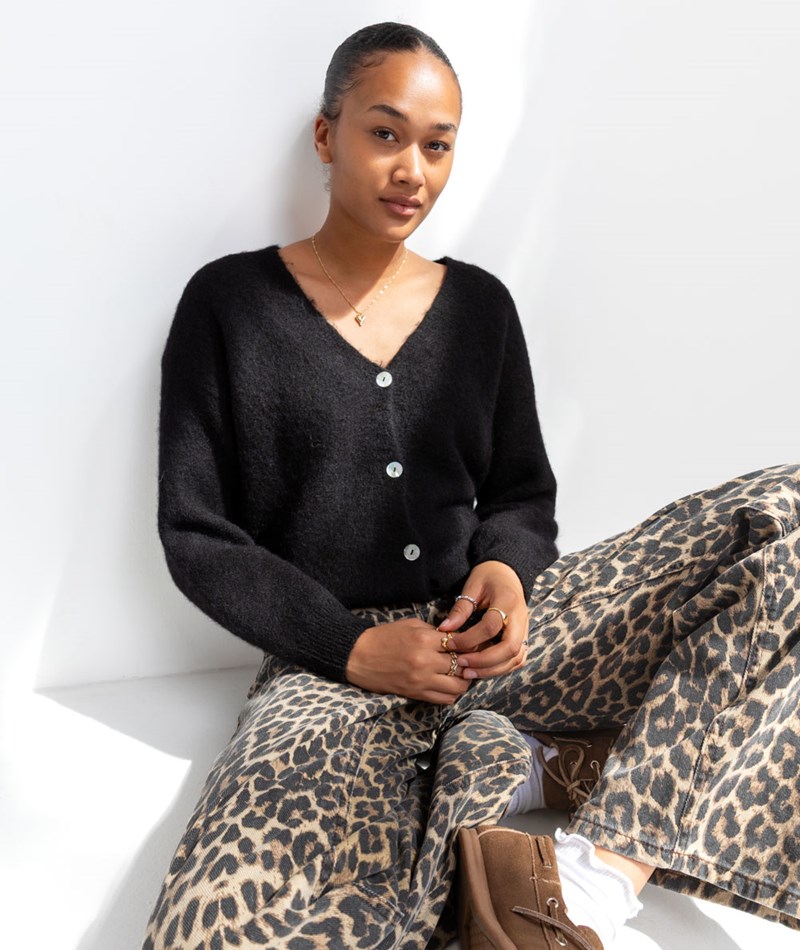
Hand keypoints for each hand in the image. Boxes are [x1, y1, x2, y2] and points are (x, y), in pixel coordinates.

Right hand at [345, 616, 470, 703]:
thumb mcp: (410, 625)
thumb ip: (434, 631)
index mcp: (424, 639)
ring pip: (458, 686)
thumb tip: (455, 638)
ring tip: (460, 674)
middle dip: (468, 663)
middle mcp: (425, 661)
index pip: (459, 643)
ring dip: (463, 680)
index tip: (470, 644)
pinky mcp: (416, 693)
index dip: (468, 644)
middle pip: (462, 666)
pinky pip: (444, 699)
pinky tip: (448, 684)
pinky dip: (451, 693)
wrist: (359, 656)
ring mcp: (421, 680)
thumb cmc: (384, 637)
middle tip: (469, 660)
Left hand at [437, 560, 528, 680]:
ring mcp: (525, 629)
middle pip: (510, 648)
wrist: (507, 573)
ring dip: (492, 670)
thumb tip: (444, 629)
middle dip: (485, 661)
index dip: (470, 638)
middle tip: (462, 665)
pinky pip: (518, 659)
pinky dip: (501, 668)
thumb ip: (461, 609)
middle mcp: (521, 618)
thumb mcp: (472, 587)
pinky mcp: (524, 637)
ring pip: (516, 658)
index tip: (450, 643)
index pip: (491, 626)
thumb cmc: (487, 577)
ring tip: (469, 673)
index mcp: (507, 601)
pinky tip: (483, 670)